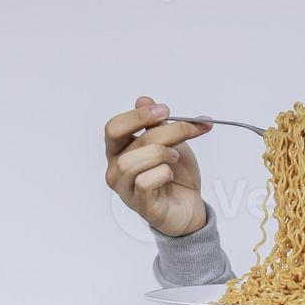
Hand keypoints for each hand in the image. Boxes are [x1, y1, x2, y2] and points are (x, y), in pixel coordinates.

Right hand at [104, 95, 213, 237]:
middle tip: (186, 129)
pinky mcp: (139, 205)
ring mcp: (124, 189)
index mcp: (119, 150)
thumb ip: (158, 124)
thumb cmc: (176, 174)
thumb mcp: (172, 142)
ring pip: (132, 162)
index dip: (138, 116)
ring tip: (175, 157)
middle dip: (161, 132)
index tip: (165, 109)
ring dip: (161, 154)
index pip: (114, 127)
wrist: (190, 205)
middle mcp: (116, 169)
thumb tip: (143, 100)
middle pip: (128, 141)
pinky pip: (144, 183)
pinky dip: (162, 174)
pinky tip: (170, 175)